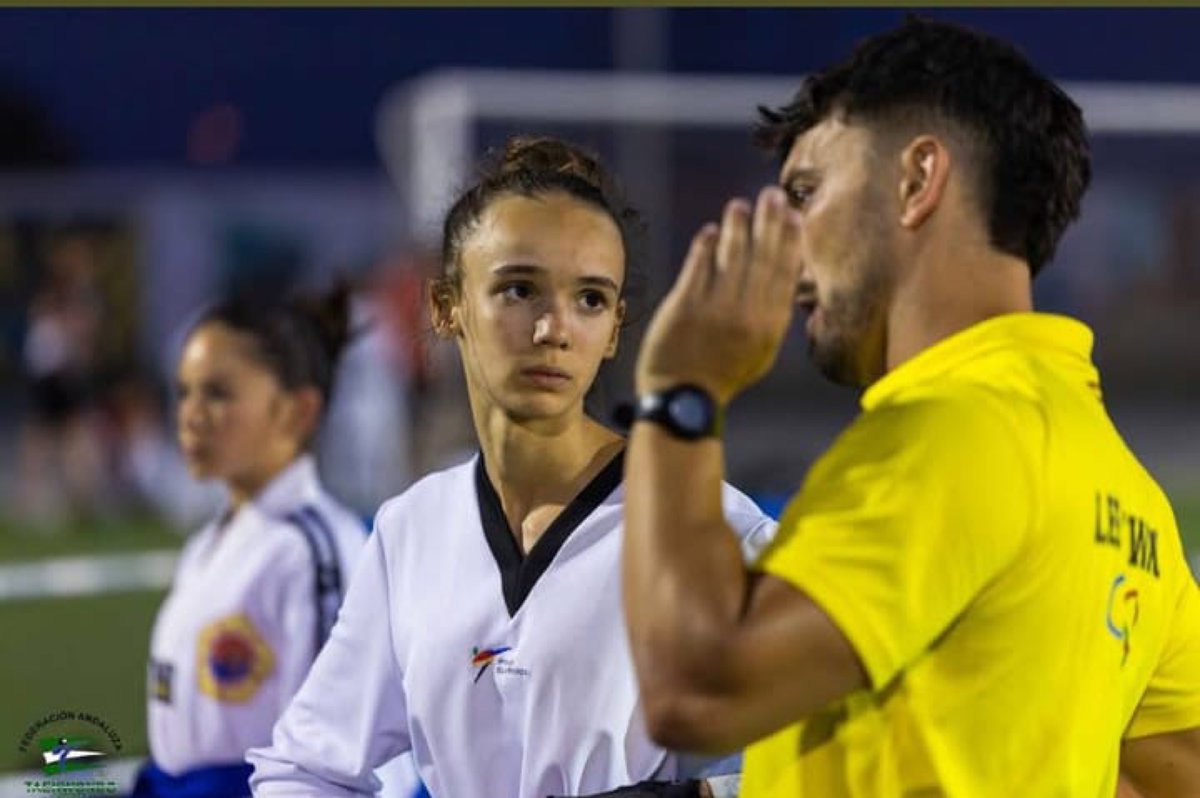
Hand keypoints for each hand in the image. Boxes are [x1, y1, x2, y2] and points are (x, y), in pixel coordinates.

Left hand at [636, 186, 803, 404]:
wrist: (684, 399)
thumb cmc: (723, 374)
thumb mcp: (760, 352)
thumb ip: (772, 316)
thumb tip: (785, 275)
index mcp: (770, 326)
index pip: (784, 273)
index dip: (789, 240)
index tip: (793, 214)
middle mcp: (747, 315)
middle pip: (763, 258)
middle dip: (769, 222)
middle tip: (772, 195)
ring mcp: (716, 310)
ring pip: (732, 257)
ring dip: (737, 227)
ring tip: (739, 206)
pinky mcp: (685, 307)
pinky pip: (699, 268)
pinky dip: (706, 246)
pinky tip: (711, 231)